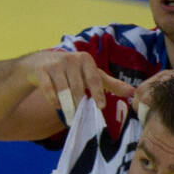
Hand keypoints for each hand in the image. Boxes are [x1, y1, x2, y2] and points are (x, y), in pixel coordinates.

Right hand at [20, 49, 135, 125]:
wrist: (40, 62)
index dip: (98, 93)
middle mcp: (70, 59)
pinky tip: (57, 106)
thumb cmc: (71, 70)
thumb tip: (132, 93)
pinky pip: (48, 89)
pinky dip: (53, 100)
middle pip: (78, 86)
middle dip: (79, 102)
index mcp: (85, 59)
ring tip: (70, 114)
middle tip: (80, 114)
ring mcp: (55, 64)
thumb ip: (110, 84)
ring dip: (67, 104)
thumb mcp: (90, 74)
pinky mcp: (41, 70)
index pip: (94, 78)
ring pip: (63, 89)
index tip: (101, 106)